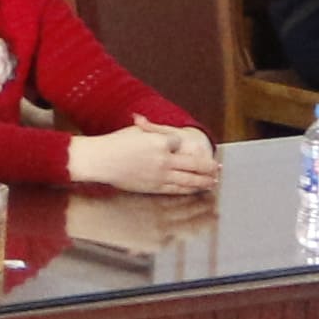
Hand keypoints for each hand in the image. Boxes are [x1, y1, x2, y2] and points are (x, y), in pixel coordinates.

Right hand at [72, 123, 221, 200]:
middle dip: (208, 166)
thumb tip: (160, 128)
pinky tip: (196, 190)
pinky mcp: (154, 187)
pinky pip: (177, 190)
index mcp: (159, 142)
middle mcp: (163, 160)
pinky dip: (189, 190)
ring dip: (204, 181)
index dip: (183, 143)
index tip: (188, 145)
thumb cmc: (114, 143)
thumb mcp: (135, 131)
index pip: (180, 141)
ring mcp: (160, 175)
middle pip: (194, 164)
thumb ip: (151, 129)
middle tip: (218, 168)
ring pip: (189, 180)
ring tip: (213, 182)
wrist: (100, 161)